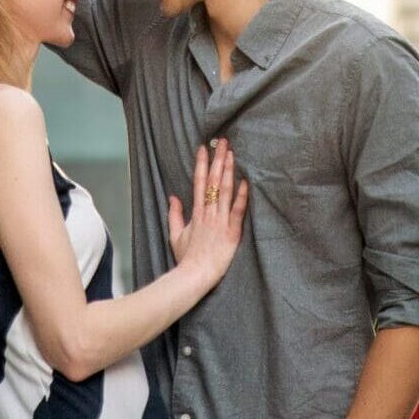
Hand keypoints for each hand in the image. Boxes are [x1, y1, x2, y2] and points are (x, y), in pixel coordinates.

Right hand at [166, 139, 247, 286]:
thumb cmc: (186, 258)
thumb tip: (173, 197)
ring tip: (232, 153)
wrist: (195, 275)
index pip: (199, 183)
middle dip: (218, 160)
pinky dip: (242, 196)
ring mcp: (221, 222)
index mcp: (196, 213)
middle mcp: (209, 213)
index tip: (203, 148)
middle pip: (214, 181)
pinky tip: (245, 181)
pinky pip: (238, 211)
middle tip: (223, 142)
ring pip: (225, 191)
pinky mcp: (232, 232)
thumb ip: (175, 215)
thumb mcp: (176, 235)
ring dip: (229, 171)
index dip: (201, 164)